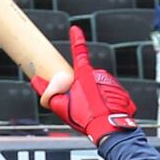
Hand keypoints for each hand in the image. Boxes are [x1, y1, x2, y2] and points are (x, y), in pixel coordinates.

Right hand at [30, 26, 137, 144]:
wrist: (109, 129)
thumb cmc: (86, 118)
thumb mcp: (60, 106)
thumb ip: (46, 92)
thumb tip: (35, 81)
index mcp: (84, 74)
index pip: (78, 52)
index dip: (76, 39)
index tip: (75, 29)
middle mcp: (99, 75)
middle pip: (87, 79)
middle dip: (84, 89)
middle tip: (82, 106)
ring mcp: (112, 83)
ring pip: (100, 89)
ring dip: (97, 98)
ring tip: (94, 113)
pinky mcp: (123, 93)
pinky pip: (113, 97)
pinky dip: (109, 105)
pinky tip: (105, 115)